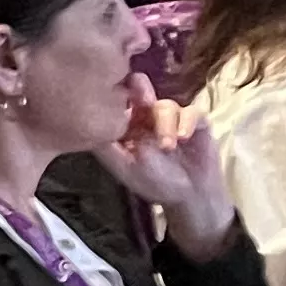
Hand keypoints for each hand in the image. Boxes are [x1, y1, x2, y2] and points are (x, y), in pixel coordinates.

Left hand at [102, 82, 235, 248]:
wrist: (191, 196)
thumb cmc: (155, 183)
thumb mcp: (125, 168)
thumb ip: (108, 148)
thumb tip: (90, 128)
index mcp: (127, 125)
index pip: (117, 101)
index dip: (115, 95)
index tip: (116, 100)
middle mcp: (147, 116)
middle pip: (140, 89)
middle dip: (140, 89)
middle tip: (145, 101)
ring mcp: (172, 117)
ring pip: (164, 105)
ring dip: (166, 124)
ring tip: (167, 147)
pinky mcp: (195, 120)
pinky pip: (191, 112)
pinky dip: (186, 122)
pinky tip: (183, 137)